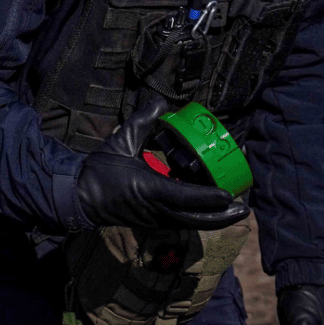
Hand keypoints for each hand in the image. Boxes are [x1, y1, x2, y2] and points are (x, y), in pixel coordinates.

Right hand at [74, 100, 249, 229]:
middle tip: (242, 209)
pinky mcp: (154, 220)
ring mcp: (156, 218)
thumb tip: (160, 102)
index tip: (229, 194)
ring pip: (191, 222)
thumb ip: (142, 121)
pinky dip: (199, 215)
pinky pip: (182, 220)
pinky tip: (209, 205)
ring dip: (213, 217)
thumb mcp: (120, 143)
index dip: (209, 198)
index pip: (185, 198)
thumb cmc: (100, 171)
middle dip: (221, 216)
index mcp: (150, 190)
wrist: (81, 197)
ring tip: (232, 209)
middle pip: (196, 219)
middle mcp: (157, 210)